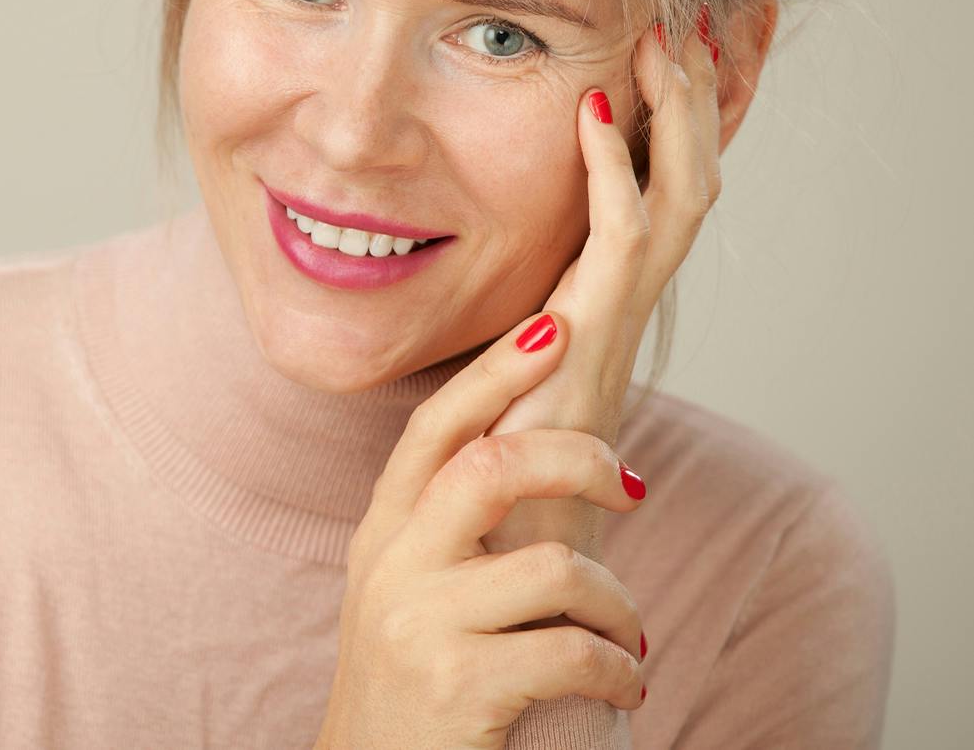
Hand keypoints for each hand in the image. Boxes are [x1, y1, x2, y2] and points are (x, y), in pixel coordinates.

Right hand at [315, 337, 647, 749]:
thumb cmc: (410, 673)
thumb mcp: (408, 583)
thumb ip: (448, 520)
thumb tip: (539, 446)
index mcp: (384, 528)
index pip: (437, 426)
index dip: (497, 371)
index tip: (555, 326)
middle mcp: (392, 563)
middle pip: (492, 466)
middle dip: (578, 458)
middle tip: (629, 483)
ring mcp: (419, 623)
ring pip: (553, 567)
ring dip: (616, 601)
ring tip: (624, 630)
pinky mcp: (458, 686)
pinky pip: (573, 650)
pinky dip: (618, 665)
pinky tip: (622, 681)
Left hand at [479, 11, 723, 560]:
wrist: (506, 535)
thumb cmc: (501, 446)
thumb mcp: (508, 348)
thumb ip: (511, 302)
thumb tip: (491, 265)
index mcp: (609, 288)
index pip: (664, 183)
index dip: (679, 116)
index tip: (673, 44)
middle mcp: (627, 293)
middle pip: (691, 174)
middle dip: (700, 96)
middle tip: (697, 15)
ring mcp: (618, 312)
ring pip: (679, 194)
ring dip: (679, 114)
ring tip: (669, 36)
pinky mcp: (594, 332)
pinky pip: (619, 238)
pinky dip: (611, 170)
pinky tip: (592, 111)